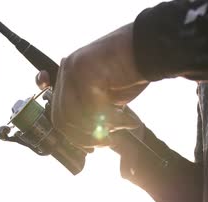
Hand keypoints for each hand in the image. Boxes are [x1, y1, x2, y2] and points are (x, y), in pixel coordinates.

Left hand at [40, 23, 148, 147]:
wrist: (149, 48)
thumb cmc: (130, 73)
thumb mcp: (106, 99)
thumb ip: (92, 114)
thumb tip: (87, 143)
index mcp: (67, 77)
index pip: (59, 115)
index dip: (74, 136)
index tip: (90, 147)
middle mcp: (66, 71)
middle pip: (63, 119)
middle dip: (86, 137)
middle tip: (110, 141)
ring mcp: (72, 69)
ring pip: (75, 116)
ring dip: (100, 129)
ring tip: (122, 127)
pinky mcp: (84, 70)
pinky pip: (92, 107)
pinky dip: (113, 119)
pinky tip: (128, 120)